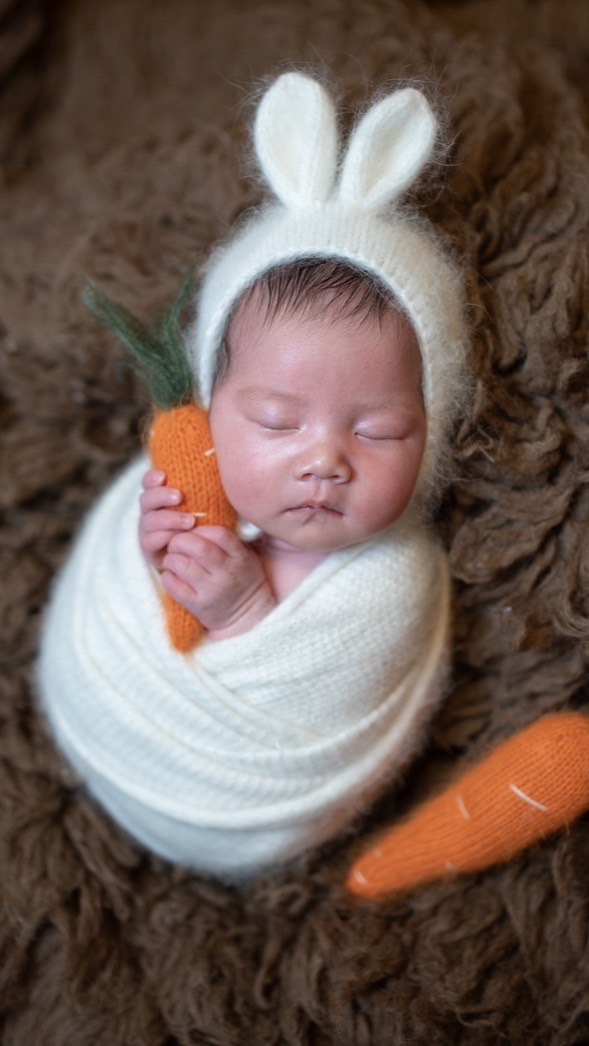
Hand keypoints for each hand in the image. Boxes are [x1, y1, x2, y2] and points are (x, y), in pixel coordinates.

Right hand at [139, 469, 196, 569]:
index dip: (152, 478)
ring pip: (149, 520)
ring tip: (190, 521)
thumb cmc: (202, 522)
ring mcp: (147, 530)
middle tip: (179, 497)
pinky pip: (150, 541)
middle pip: (146, 499)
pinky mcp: (148, 548)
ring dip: (168, 519)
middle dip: (161, 496)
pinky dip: (163, 538)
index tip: (163, 476)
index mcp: (160, 497)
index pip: (149, 482)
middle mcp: (150, 511)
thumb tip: (215, 463)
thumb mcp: (203, 504)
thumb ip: (203, 488)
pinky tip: (177, 537)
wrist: (198, 555)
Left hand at [161, 526, 275, 639]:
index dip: (200, 528)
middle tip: (176, 543)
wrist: (248, 615)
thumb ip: (227, 539)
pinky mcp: (198, 605)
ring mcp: (211, 590)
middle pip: (197, 547)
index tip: (193, 530)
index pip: (218, 533)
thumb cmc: (242, 577)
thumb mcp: (245, 555)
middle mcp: (225, 573)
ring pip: (181, 564)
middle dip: (180, 540)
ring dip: (171, 558)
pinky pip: (173, 586)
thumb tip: (199, 515)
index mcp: (239, 557)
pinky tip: (172, 574)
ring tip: (173, 558)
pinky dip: (168, 576)